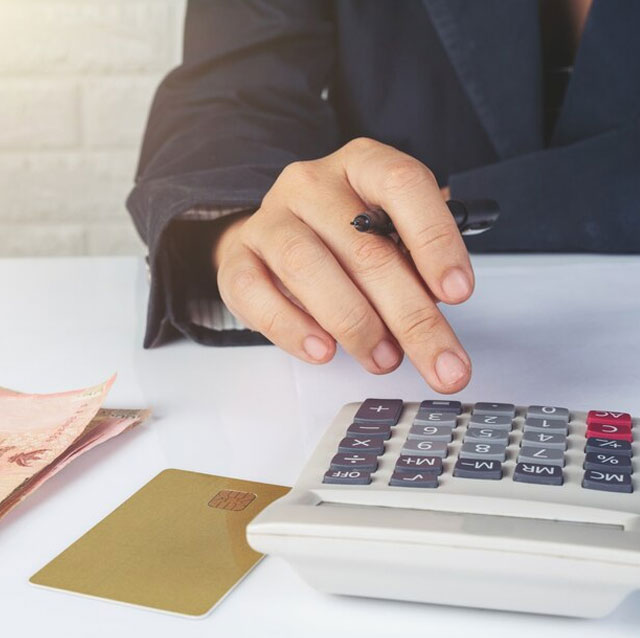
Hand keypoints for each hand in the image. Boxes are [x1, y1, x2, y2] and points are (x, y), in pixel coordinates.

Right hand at [213, 138, 473, 392]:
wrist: (275, 240)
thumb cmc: (343, 238)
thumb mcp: (389, 234)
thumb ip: (416, 260)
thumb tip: (442, 300)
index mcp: (360, 165)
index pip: (402, 184)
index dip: (435, 239)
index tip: (458, 292)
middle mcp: (311, 185)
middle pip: (364, 246)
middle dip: (412, 316)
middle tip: (441, 363)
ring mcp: (269, 221)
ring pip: (308, 267)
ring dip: (355, 324)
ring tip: (384, 358)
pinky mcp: (238, 260)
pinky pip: (255, 294)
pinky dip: (292, 328)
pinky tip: (324, 351)